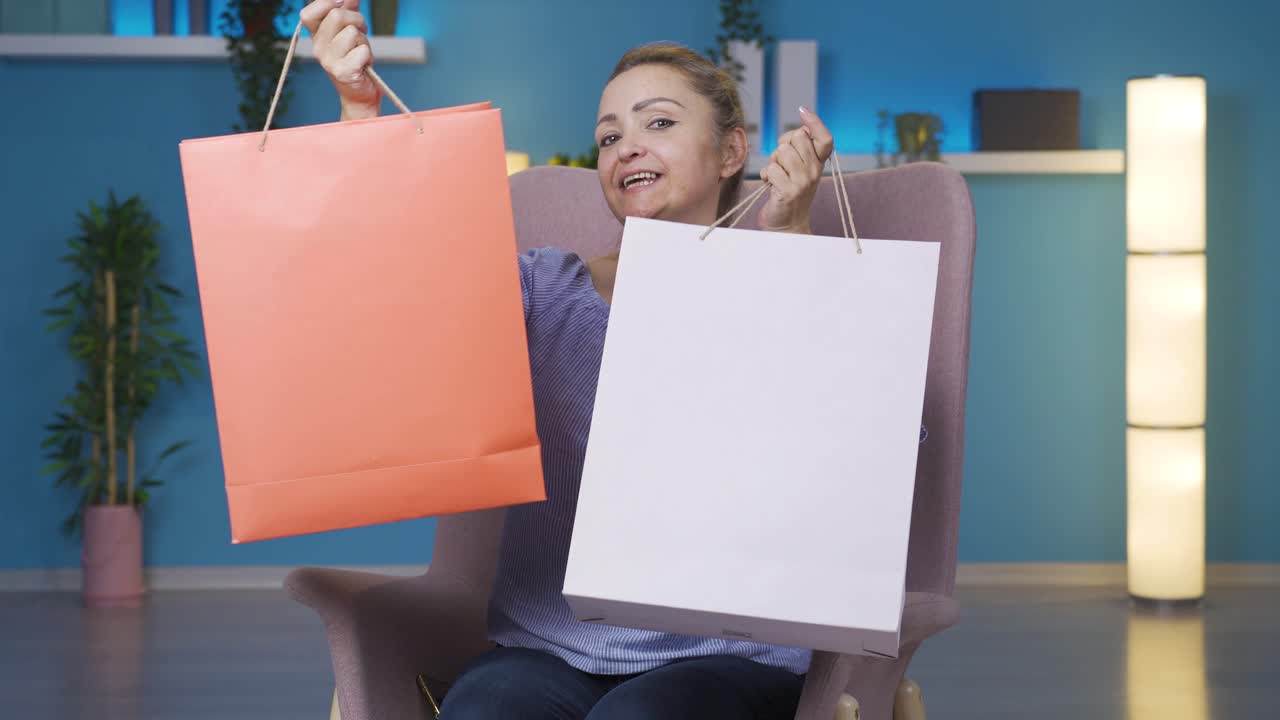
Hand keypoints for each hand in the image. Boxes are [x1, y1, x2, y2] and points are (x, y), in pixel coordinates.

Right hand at [300, 0, 379, 119]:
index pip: (308, 12)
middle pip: (336, 15)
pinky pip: (362, 50)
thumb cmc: (355, 59)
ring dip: (364, 39)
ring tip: (361, 51)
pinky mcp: (343, 71)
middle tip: (360, 33)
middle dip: (356, 19)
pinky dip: (368, 54)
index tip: (343, 4)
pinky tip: (364, 64)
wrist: (360, 93)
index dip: (326, 3)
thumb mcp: (349, 30)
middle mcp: (318, 47)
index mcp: (316, 35)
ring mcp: (328, 61)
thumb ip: (347, 9)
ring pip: (352, 32)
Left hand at [756, 106, 833, 234]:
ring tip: (776, 175)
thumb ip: (799, 150)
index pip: (825, 138)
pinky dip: (766, 176)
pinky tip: (770, 185)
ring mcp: (804, 182)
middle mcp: (815, 171)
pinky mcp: (790, 191)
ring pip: (782, 152)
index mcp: (818, 163)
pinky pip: (771, 169)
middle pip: (797, 138)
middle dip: (783, 145)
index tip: (803, 111)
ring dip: (773, 162)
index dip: (815, 123)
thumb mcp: (798, 169)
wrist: (786, 224)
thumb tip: (800, 129)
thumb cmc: (787, 191)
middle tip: (781, 162)